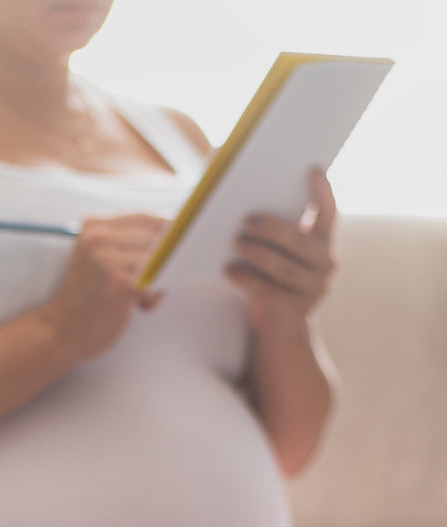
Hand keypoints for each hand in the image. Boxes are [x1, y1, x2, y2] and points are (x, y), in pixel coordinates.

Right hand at [44, 214, 167, 362]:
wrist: (58, 332)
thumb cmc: (85, 299)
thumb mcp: (97, 260)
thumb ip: (126, 243)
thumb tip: (177, 235)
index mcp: (93, 227)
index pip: (146, 217)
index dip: (169, 231)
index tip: (182, 244)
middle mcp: (98, 238)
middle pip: (157, 236)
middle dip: (167, 258)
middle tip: (160, 279)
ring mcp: (107, 259)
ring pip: (160, 259)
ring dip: (160, 280)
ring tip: (143, 298)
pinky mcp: (118, 283)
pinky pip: (156, 281)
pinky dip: (155, 295)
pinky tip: (142, 306)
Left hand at [225, 169, 336, 333]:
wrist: (280, 327)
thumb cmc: (272, 280)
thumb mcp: (279, 254)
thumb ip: (274, 232)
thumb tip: (243, 202)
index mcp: (323, 242)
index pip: (329, 212)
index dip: (322, 190)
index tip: (312, 168)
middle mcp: (326, 262)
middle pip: (299, 241)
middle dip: (272, 228)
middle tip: (246, 219)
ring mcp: (314, 288)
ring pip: (283, 267)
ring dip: (257, 253)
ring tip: (235, 242)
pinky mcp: (297, 309)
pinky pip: (269, 292)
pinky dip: (247, 279)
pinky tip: (229, 270)